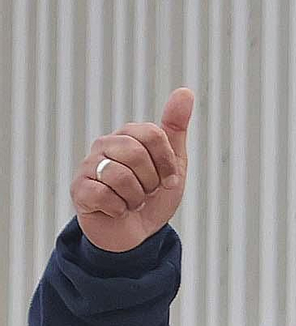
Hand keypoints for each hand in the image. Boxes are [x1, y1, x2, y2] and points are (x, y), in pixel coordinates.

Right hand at [72, 87, 193, 252]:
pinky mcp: (79, 189)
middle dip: (151, 183)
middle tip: (146, 193)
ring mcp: (89, 165)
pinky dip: (119, 209)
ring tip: (131, 202)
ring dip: (135, 199)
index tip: (169, 180)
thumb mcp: (172, 165)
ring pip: (121, 176)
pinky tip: (116, 210)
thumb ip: (175, 129)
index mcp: (128, 135)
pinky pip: (104, 195)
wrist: (135, 234)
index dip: (167, 163)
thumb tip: (185, 91)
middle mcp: (105, 144)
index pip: (154, 135)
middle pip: (137, 153)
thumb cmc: (152, 198)